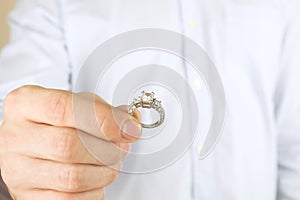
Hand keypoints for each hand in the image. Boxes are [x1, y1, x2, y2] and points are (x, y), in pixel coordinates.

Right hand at [0, 86, 140, 199]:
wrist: (29, 146)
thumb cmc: (54, 123)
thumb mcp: (74, 104)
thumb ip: (101, 110)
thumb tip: (129, 123)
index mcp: (25, 104)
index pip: (62, 108)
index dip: (103, 119)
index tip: (128, 127)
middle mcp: (16, 137)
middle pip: (68, 145)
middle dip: (108, 147)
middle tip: (123, 145)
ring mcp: (19, 170)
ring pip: (72, 177)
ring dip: (105, 170)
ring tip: (112, 160)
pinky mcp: (28, 196)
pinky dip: (94, 189)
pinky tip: (96, 176)